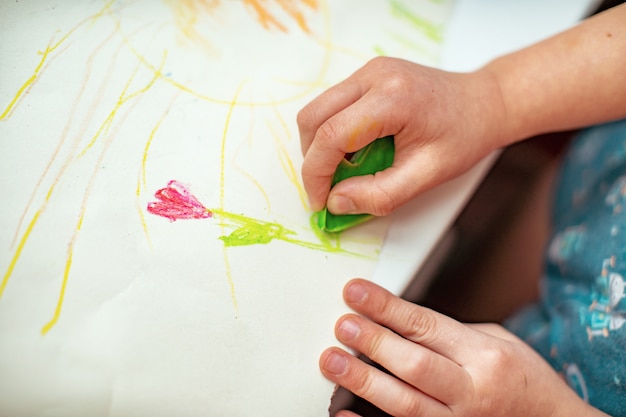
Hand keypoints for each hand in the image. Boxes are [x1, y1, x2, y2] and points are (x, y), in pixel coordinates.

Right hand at [297, 57, 505, 214]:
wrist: (483, 103)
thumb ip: (379, 194)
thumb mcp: (426, 176)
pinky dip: (332, 133)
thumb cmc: (463, 136)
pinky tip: (353, 152)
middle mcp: (374, 75)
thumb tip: (336, 202)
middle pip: (313, 117)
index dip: (316, 174)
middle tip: (327, 189)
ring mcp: (369, 70)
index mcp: (392, 99)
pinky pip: (333, 105)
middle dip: (312, 160)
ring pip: (318, 110)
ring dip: (320, 146)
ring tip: (343, 171)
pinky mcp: (368, 74)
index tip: (320, 202)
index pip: (331, 135)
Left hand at [320, 279, 603, 416]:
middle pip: (413, 363)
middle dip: (372, 342)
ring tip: (332, 361)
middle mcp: (472, 391)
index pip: (425, 325)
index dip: (386, 307)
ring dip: (363, 381)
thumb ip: (450, 333)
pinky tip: (344, 413)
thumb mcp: (498, 342)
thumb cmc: (525, 382)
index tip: (356, 293)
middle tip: (341, 324)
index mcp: (485, 356)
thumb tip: (398, 320)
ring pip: (404, 403)